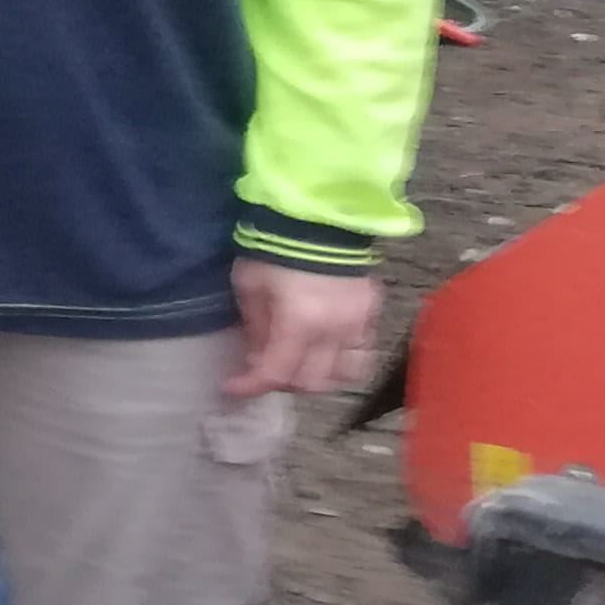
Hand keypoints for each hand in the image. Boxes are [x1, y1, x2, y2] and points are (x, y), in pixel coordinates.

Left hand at [229, 257, 381, 398]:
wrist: (320, 217)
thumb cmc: (275, 249)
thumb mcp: (250, 286)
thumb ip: (255, 328)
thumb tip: (257, 357)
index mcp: (301, 323)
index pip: (276, 373)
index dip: (251, 386)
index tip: (232, 387)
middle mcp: (335, 332)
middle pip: (312, 382)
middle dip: (283, 382)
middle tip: (263, 367)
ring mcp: (359, 324)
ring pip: (345, 375)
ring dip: (317, 376)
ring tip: (297, 361)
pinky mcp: (373, 314)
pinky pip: (362, 352)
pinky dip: (340, 360)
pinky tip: (322, 347)